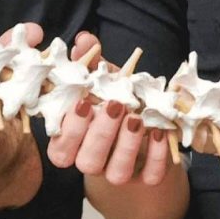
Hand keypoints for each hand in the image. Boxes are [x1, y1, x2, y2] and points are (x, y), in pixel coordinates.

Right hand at [46, 34, 172, 185]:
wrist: (143, 127)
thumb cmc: (112, 100)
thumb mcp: (102, 81)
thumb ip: (90, 64)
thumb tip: (84, 41)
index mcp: (74, 143)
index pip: (60, 150)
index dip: (70, 131)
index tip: (83, 104)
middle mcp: (93, 161)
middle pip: (87, 162)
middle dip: (101, 134)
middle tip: (115, 106)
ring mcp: (118, 172)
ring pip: (117, 173)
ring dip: (127, 146)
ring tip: (137, 118)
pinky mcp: (145, 177)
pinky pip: (150, 176)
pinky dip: (156, 155)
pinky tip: (159, 132)